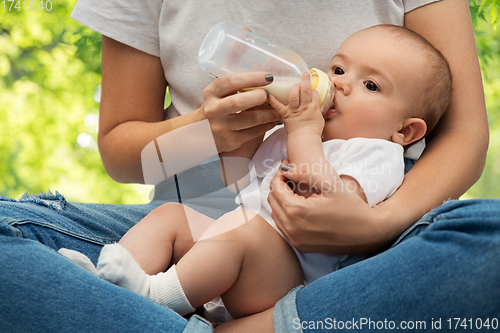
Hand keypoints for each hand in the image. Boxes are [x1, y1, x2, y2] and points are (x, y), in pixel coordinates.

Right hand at [200, 72, 280, 152]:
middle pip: (240, 101)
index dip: (253, 78)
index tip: (268, 77)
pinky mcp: (230, 141)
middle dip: (260, 96)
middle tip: (271, 95)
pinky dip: (267, 125)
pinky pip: (254, 132)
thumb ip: (236, 85)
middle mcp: (214, 110)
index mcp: (211, 93)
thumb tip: (265, 75)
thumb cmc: (217, 108)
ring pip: (252, 119)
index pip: (232, 81)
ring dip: (269, 113)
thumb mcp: (218, 94)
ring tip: (278, 110)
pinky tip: (272, 121)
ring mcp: (221, 127)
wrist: (201, 134)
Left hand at [268, 72, 324, 135]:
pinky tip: (268, 94)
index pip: (315, 94)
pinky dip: (273, 100)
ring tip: (294, 82)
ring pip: (294, 95)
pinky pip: (278, 107)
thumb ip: (319, 112)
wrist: (305, 141)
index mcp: (314, 108)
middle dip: (305, 81)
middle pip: (305, 91)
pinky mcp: (286, 115)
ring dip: (294, 87)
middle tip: (305, 75)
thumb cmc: (313, 132)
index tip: (311, 88)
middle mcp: (304, 107)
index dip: (313, 89)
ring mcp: (294, 111)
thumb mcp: (320, 120)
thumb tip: (321, 108)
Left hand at [268, 159, 397, 253]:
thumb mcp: (330, 183)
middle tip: (291, 177)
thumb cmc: (351, 206)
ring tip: (295, 190)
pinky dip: (286, 214)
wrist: (368, 233)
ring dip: (281, 200)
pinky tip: (300, 206)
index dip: (280, 174)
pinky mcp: (300, 246)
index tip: (289, 167)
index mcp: (296, 211)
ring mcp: (295, 239)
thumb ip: (305, 172)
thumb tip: (285, 167)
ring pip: (276, 214)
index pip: (275, 187)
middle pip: (272, 200)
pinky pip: (284, 226)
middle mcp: (291, 228)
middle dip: (279, 186)